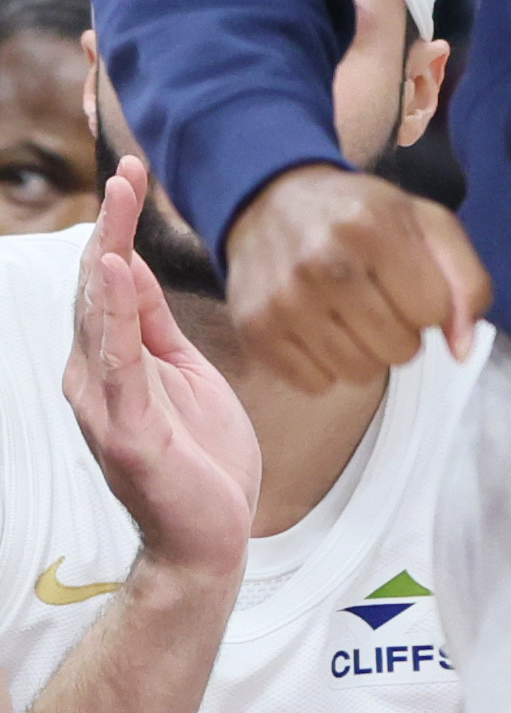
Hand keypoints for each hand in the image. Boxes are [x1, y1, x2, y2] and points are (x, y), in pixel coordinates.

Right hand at [63, 159, 259, 581]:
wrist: (210, 540)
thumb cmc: (200, 458)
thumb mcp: (184, 373)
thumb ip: (155, 327)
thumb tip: (136, 269)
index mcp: (114, 362)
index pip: (111, 281)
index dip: (118, 225)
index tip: (132, 172)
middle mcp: (98, 378)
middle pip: (99, 288)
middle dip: (112, 226)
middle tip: (127, 171)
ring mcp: (108, 405)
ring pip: (101, 317)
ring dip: (109, 255)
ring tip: (118, 203)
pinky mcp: (130, 432)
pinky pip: (122, 365)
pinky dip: (117, 318)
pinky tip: (118, 276)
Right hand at [226, 163, 491, 393]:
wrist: (270, 202)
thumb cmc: (360, 216)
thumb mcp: (425, 223)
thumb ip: (465, 280)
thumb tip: (462, 350)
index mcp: (375, 226)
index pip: (433, 310)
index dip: (428, 300)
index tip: (407, 279)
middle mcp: (326, 263)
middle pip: (400, 350)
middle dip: (401, 330)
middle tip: (379, 299)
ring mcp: (286, 299)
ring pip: (360, 374)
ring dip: (366, 352)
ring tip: (351, 314)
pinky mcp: (256, 330)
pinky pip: (317, 384)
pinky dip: (325, 365)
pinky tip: (319, 327)